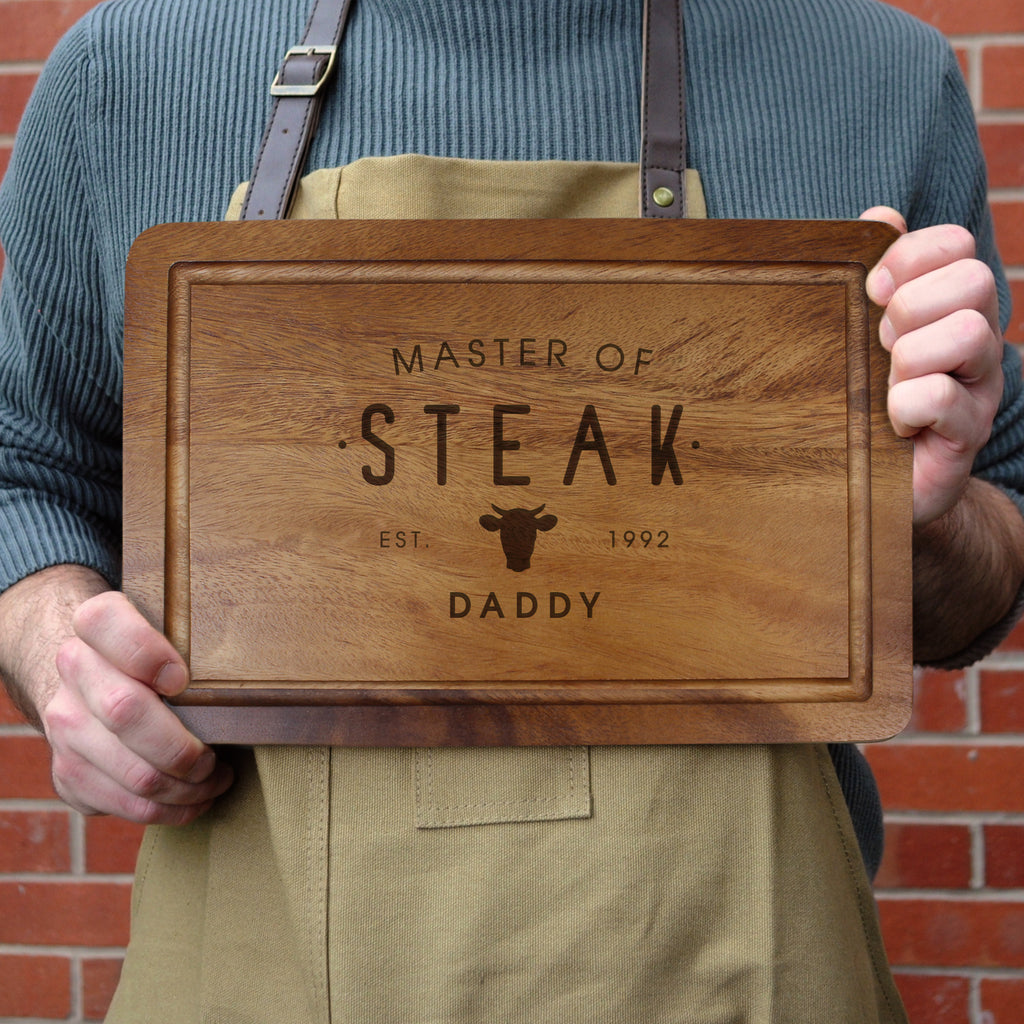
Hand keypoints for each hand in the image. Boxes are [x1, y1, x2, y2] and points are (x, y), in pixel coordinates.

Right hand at [43, 590, 232, 822]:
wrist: (96, 679)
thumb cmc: (157, 653)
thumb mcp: (171, 625)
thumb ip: (195, 631)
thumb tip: (256, 663)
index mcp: (97, 622)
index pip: (105, 623)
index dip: (145, 653)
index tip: (181, 679)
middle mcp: (73, 670)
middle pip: (125, 711)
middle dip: (184, 746)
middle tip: (216, 757)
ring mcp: (64, 725)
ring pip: (133, 772)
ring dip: (188, 788)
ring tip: (217, 779)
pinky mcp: (68, 771)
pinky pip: (125, 805)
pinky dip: (170, 810)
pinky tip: (195, 798)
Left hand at [862, 206, 1003, 524]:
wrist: (875, 484)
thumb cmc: (865, 400)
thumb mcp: (862, 334)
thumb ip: (874, 275)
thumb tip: (882, 215)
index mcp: (949, 306)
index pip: (954, 244)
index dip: (907, 258)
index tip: (870, 293)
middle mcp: (976, 340)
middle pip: (973, 280)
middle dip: (910, 307)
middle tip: (882, 346)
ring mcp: (978, 387)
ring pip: (967, 333)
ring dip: (911, 358)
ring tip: (889, 386)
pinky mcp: (966, 435)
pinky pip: (942, 398)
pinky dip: (907, 407)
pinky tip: (894, 425)